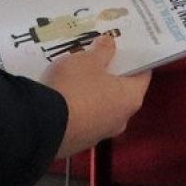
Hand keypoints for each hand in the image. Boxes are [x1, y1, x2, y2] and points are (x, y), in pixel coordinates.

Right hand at [43, 33, 151, 156]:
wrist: (42, 126)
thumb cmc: (75, 87)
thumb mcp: (88, 60)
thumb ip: (102, 51)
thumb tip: (110, 44)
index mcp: (131, 98)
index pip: (143, 73)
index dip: (135, 58)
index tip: (125, 46)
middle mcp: (121, 119)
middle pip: (121, 90)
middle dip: (110, 73)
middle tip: (98, 55)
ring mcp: (99, 134)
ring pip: (101, 105)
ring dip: (92, 90)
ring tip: (76, 72)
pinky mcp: (78, 142)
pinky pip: (83, 118)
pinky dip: (77, 105)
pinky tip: (63, 92)